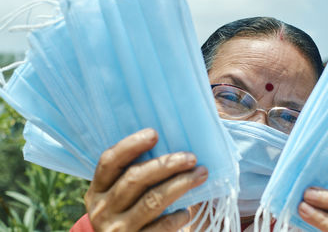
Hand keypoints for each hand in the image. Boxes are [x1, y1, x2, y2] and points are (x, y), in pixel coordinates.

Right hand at [84, 128, 207, 231]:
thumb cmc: (124, 215)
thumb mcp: (116, 197)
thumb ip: (132, 177)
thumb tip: (170, 150)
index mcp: (98, 190)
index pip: (109, 161)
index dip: (131, 145)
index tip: (154, 133)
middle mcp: (103, 209)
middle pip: (135, 178)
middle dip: (166, 164)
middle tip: (190, 157)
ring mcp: (117, 229)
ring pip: (151, 200)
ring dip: (180, 184)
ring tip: (200, 174)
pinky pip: (161, 227)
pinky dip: (176, 217)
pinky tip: (186, 212)